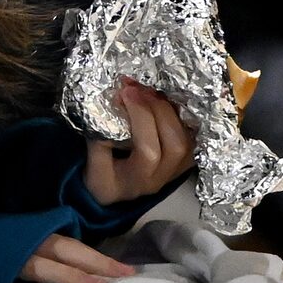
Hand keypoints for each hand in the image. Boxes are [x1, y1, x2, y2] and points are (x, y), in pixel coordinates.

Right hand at [9, 235, 135, 282]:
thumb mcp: (19, 238)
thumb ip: (47, 249)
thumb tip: (84, 266)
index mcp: (34, 234)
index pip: (74, 246)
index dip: (101, 259)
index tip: (129, 272)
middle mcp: (26, 245)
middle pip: (65, 253)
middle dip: (95, 267)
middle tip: (123, 281)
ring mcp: (7, 262)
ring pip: (41, 268)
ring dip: (68, 278)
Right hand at [82, 78, 194, 207]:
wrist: (118, 194)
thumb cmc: (103, 180)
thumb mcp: (92, 167)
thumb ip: (98, 141)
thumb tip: (108, 108)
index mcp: (138, 180)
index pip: (149, 151)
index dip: (140, 117)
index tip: (125, 92)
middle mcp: (163, 177)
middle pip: (176, 143)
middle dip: (158, 108)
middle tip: (138, 88)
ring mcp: (178, 168)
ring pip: (188, 137)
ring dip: (169, 107)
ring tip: (148, 91)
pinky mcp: (185, 157)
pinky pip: (190, 132)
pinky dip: (178, 112)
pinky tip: (161, 99)